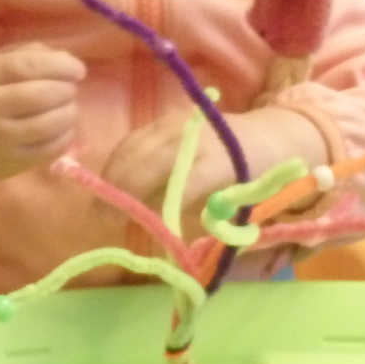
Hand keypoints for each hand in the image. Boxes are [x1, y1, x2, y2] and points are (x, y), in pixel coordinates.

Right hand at [0, 43, 85, 208]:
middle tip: (70, 89)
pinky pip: (50, 149)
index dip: (60, 66)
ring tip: (68, 108)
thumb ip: (23, 55)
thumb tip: (67, 59)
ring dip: (69, 112)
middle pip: (42, 96)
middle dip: (66, 90)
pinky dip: (65, 136)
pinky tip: (63, 128)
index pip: (27, 66)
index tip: (78, 70)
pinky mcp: (11, 164)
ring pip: (50, 124)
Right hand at [102, 105, 328, 228]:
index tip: (147, 225)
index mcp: (225, 159)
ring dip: (114, 174)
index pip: (195, 176)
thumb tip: (171, 242)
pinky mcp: (164, 121)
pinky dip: (117, 161)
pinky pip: (133, 140)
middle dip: (127, 186)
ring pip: (138, 146)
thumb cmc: (253, 180)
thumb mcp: (242, 205)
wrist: (265, 137)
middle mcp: (199, 136)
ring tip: (100, 205)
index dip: (171, 198)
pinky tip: (107, 183)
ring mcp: (179, 124)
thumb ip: (210, 220)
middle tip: (104, 217)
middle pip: (156, 157)